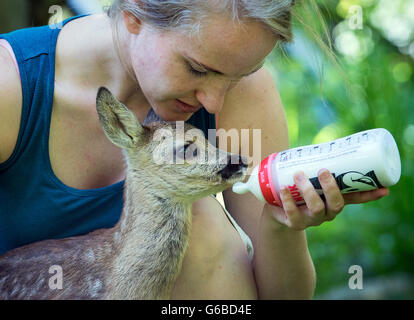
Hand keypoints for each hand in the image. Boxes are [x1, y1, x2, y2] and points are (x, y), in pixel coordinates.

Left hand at [268, 169, 389, 230]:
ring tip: (298, 174)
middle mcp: (327, 212)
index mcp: (334, 200)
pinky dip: (288, 200)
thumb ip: (315, 163)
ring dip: (308, 190)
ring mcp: (312, 220)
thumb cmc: (297, 188)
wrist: (278, 209)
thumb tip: (322, 142)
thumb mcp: (309, 177)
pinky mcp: (295, 224)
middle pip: (337, 204)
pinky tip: (284, 188)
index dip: (370, 195)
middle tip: (323, 170)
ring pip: (317, 208)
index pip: (356, 198)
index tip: (385, 189)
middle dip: (331, 187)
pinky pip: (294, 214)